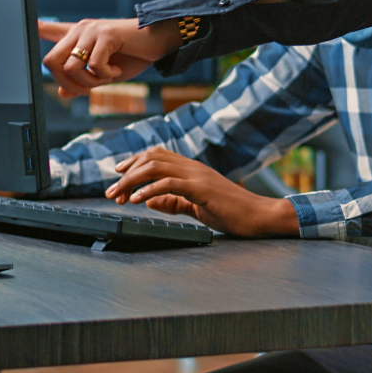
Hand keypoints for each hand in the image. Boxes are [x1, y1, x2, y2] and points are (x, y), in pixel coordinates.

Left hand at [40, 18, 178, 97]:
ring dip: (89, 82)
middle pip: (50, 61)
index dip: (36, 29)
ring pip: (70, 67)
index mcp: (77, 36)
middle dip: (67, 83)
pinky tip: (117, 69)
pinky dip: (105, 75)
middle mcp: (79, 29)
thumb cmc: (131, 56)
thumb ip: (82, 80)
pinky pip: (94, 65)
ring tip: (106, 78)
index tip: (28, 24)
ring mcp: (91, 30)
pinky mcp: (105, 34)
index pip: (49, 30)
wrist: (157, 43)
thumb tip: (62, 93)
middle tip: (87, 88)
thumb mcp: (103, 74)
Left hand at [103, 146, 300, 237]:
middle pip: (151, 158)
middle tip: (112, 192)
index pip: (157, 155)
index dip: (134, 162)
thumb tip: (149, 200)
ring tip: (118, 195)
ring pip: (156, 167)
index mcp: (192, 169)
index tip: (118, 175)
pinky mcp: (202, 188)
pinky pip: (169, 184)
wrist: (259, 216)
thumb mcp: (196, 207)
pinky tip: (137, 200)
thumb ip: (173, 202)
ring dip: (132, 180)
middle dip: (127, 173)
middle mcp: (192, 167)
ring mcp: (198, 175)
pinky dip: (149, 190)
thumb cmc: (231, 213)